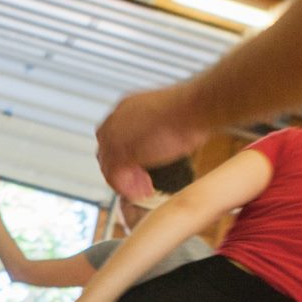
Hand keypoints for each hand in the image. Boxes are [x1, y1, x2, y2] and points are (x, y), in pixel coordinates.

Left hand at [95, 84, 206, 199]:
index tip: (140, 166)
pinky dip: (126, 188)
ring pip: (110, 166)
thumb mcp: (170, 119)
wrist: (192, 109)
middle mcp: (116, 119)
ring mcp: (115, 136)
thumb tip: (161, 142)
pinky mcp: (121, 152)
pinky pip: (114, 175)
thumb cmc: (190, 112)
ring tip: (141, 192)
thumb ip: (158, 130)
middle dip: (124, 170)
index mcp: (127, 107)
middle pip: (108, 152)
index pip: (114, 135)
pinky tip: (140, 193)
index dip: (125, 154)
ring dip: (125, 182)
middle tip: (140, 184)